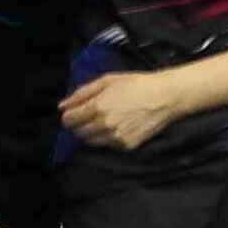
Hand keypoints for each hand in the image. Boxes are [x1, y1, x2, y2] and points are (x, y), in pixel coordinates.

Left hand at [57, 70, 186, 152]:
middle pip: (78, 132)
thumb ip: (82, 93)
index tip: (72, 113)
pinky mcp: (126, 146)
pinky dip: (107, 137)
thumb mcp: (107, 81)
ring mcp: (116, 138)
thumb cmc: (136, 84)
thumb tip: (63, 105)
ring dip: (91, 132)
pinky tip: (117, 125)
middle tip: (88, 115)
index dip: (68, 116)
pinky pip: (107, 145)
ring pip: (91, 141)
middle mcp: (105, 125)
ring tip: (103, 120)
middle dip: (78, 124)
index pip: (69, 120)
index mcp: (97, 107)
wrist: (164, 97)